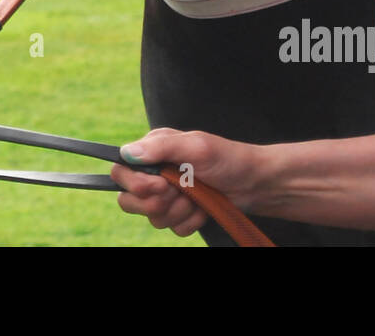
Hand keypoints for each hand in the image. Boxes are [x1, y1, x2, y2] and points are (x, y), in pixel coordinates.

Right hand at [110, 127, 262, 237]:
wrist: (254, 184)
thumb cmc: (227, 158)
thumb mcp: (195, 146)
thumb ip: (161, 148)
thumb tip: (127, 153)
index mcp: (153, 151)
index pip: (120, 171)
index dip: (135, 184)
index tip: (160, 184)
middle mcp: (155, 173)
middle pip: (128, 200)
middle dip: (156, 202)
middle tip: (178, 192)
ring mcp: (166, 196)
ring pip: (152, 218)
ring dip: (178, 211)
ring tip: (197, 197)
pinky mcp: (179, 214)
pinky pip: (172, 228)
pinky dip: (190, 221)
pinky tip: (203, 208)